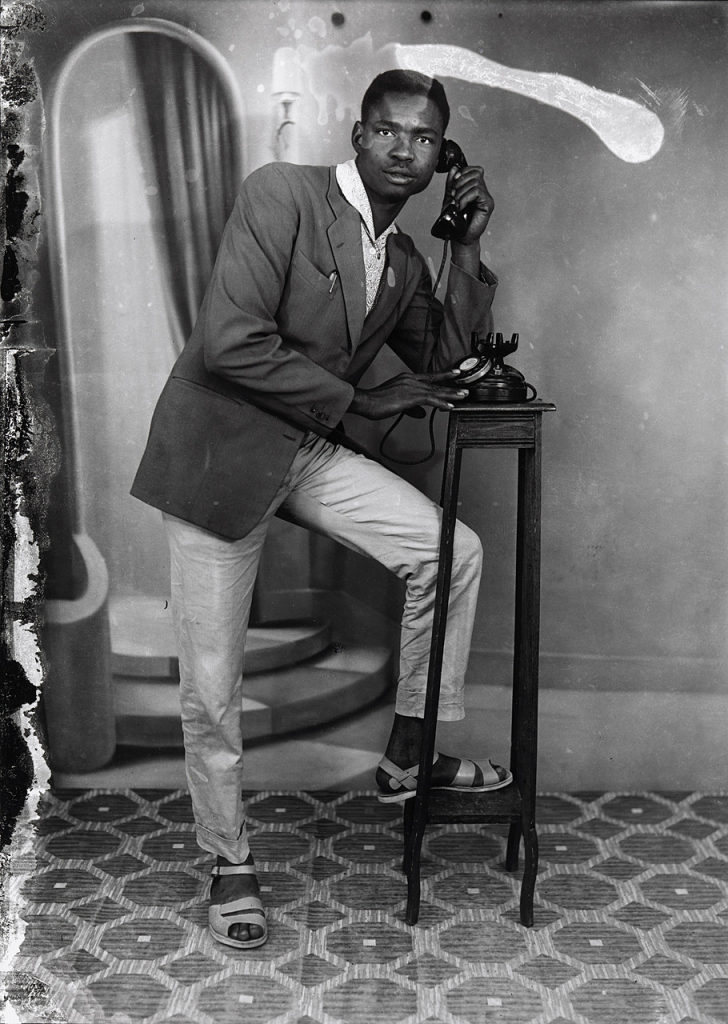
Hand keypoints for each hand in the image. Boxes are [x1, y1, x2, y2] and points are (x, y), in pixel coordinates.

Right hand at [349, 370, 467, 419]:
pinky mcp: (411, 396)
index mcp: (407, 378)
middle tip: (465, 388)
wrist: (367, 401)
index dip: (443, 375)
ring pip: (436, 390)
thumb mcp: (397, 403)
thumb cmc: (377, 401)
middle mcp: (411, 380)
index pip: (429, 376)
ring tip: (463, 396)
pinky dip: (441, 403)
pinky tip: (450, 406)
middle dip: (452, 386)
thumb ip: (411, 408)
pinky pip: (430, 399)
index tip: (455, 373)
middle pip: (435, 383)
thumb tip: (421, 414)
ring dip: (451, 394)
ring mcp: (411, 387)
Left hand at [445, 164, 493, 245]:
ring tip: (457, 203)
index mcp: (474, 188)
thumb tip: (454, 168)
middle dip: (460, 182)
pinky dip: (466, 198)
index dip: (463, 172)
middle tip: (454, 195)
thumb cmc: (455, 220)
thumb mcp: (450, 198)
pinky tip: (461, 206)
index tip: (453, 183)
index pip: (474, 170)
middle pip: (476, 173)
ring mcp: (486, 198)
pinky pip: (477, 192)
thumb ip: (451, 183)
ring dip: (461, 192)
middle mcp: (482, 191)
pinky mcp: (488, 204)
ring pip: (475, 182)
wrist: (459, 237)